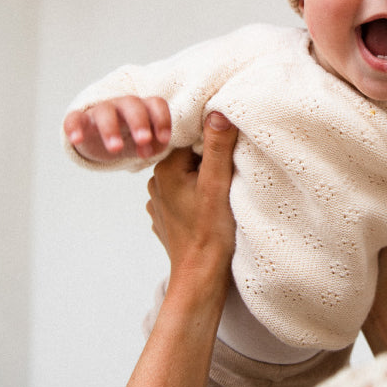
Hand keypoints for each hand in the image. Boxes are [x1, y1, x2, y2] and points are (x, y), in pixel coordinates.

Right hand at [64, 95, 171, 161]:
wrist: (104, 140)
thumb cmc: (132, 138)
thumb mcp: (147, 143)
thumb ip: (154, 145)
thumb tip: (148, 150)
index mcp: (144, 108)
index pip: (155, 104)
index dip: (162, 119)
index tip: (164, 139)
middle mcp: (123, 105)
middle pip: (131, 103)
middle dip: (139, 121)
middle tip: (144, 139)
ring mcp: (101, 111)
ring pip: (105, 111)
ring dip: (111, 128)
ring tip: (116, 148)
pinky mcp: (80, 120)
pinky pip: (74, 118)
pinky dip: (74, 127)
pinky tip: (77, 140)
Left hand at [146, 112, 237, 305]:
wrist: (200, 276)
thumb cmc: (210, 232)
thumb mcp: (218, 184)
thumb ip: (218, 146)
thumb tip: (217, 109)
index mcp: (165, 169)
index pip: (190, 137)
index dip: (214, 141)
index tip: (231, 148)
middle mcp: (156, 182)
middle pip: (188, 155)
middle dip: (209, 160)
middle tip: (231, 173)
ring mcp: (159, 202)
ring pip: (186, 176)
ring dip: (204, 178)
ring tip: (222, 191)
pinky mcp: (167, 218)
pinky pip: (183, 196)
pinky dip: (197, 197)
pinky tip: (210, 208)